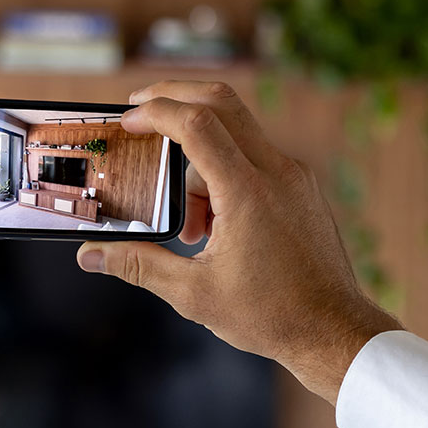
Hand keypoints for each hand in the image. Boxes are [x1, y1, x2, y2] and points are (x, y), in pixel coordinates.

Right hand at [75, 81, 401, 402]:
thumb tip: (92, 256)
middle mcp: (277, 172)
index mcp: (248, 192)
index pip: (197, 123)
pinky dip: (226, 174)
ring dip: (199, 161)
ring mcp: (295, 176)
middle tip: (140, 112)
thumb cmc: (272, 316)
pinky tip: (217, 227)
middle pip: (221, 102)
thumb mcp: (195, 294)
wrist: (335, 331)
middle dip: (175, 97)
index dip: (156, 111)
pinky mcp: (302, 188)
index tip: (128, 120)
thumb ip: (139, 266)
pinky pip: (255, 159)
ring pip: (236, 135)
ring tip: (191, 227)